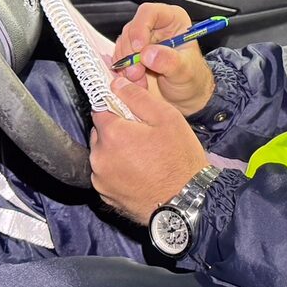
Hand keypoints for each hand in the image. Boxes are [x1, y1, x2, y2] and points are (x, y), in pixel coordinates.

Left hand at [89, 77, 209, 223]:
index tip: (130, 113)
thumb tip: (116, 84)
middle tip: (142, 136)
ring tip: (143, 158)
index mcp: (112, 134)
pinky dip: (118, 171)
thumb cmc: (180, 160)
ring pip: (103, 155)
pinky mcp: (106, 196)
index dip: (116, 107)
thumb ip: (137, 98)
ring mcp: (101, 180)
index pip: (100, 109)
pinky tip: (140, 173)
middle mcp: (99, 158)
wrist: (187, 202)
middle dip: (116, 131)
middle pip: (100, 133)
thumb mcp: (167, 118)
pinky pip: (107, 175)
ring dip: (116, 152)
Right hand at [113, 2, 215, 115]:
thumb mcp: (185, 72)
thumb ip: (169, 61)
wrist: (185, 97)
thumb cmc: (192, 79)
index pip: (150, 12)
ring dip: (127, 64)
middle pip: (132, 29)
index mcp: (173, 20)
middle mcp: (155, 26)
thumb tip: (148, 54)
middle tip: (137, 72)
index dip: (140, 27)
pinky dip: (123, 70)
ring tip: (140, 80)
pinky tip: (136, 81)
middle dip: (131, 53)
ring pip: (123, 44)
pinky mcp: (131, 54)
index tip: (139, 48)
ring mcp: (142, 40)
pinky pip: (119, 57)